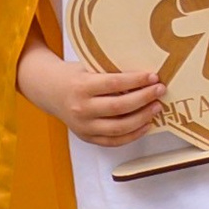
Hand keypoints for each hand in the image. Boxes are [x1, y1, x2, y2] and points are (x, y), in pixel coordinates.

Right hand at [18, 38, 165, 148]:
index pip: (114, 84)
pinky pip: (114, 141)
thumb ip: (110, 73)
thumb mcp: (88, 68)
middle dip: (144, 99)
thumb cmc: (73, 76)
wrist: (49, 91)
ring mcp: (84, 126)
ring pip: (119, 128)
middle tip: (159, 91)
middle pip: (119, 107)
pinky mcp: (87, 137)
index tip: (153, 77)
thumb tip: (143, 76)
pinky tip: (145, 125)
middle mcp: (81, 109)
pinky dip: (133, 135)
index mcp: (81, 87)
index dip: (136, 81)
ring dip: (142, 118)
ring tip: (156, 107)